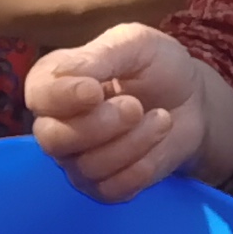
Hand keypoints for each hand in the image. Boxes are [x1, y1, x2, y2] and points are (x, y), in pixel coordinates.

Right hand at [25, 23, 209, 200]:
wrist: (194, 102)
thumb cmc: (158, 67)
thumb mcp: (135, 43)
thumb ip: (100, 54)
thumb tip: (67, 73)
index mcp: (54, 82)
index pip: (38, 96)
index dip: (63, 97)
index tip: (95, 90)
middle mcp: (56, 124)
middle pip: (53, 140)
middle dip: (98, 126)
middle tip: (135, 107)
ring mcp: (76, 160)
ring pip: (87, 167)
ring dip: (132, 142)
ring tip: (161, 118)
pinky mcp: (102, 186)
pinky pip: (110, 190)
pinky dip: (140, 168)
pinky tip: (157, 144)